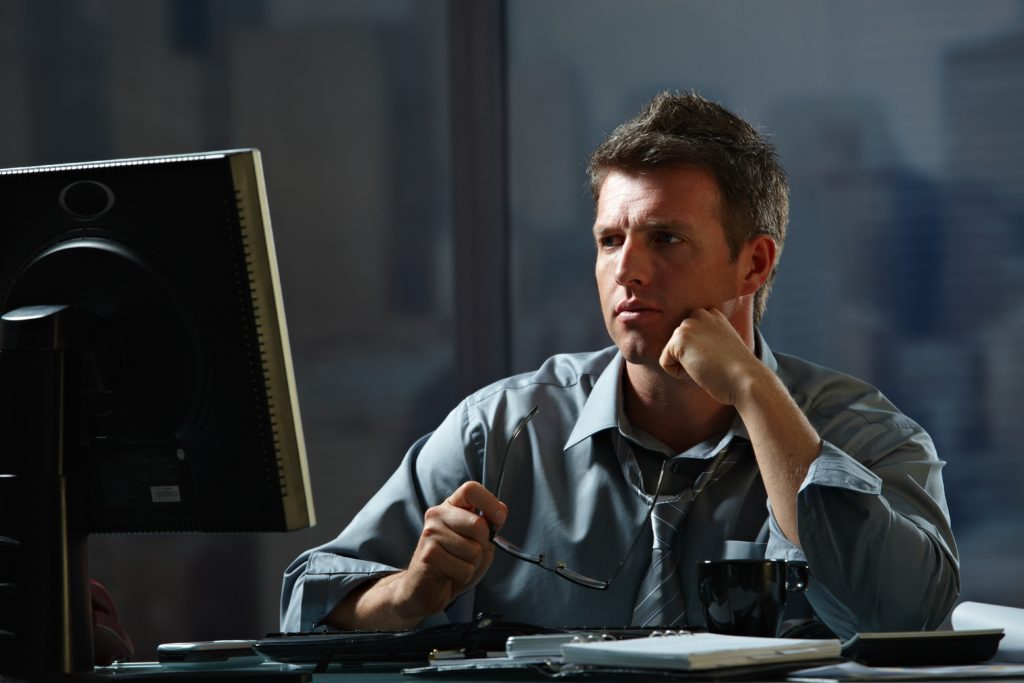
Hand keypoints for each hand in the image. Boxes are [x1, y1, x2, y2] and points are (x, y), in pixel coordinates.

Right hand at [391, 481, 507, 621]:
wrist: (423, 589)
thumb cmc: (453, 563)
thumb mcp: (477, 541)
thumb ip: (489, 526)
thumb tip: (500, 511)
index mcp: (450, 507)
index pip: (470, 489)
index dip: (490, 502)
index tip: (499, 519)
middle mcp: (437, 515)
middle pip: (478, 524)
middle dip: (483, 545)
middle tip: (469, 554)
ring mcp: (430, 534)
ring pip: (474, 550)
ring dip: (472, 564)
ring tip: (456, 564)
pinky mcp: (428, 555)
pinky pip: (464, 568)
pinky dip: (464, 576)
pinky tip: (449, 574)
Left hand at [658, 307, 762, 405]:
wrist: (745, 379)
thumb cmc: (736, 372)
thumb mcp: (721, 347)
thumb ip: (705, 341)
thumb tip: (688, 350)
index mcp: (713, 314)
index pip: (689, 338)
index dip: (700, 355)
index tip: (719, 358)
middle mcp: (700, 314)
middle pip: (678, 346)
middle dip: (691, 359)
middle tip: (714, 363)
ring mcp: (688, 324)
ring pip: (671, 354)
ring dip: (686, 366)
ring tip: (708, 365)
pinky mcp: (679, 338)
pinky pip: (665, 363)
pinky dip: (678, 373)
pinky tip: (700, 369)